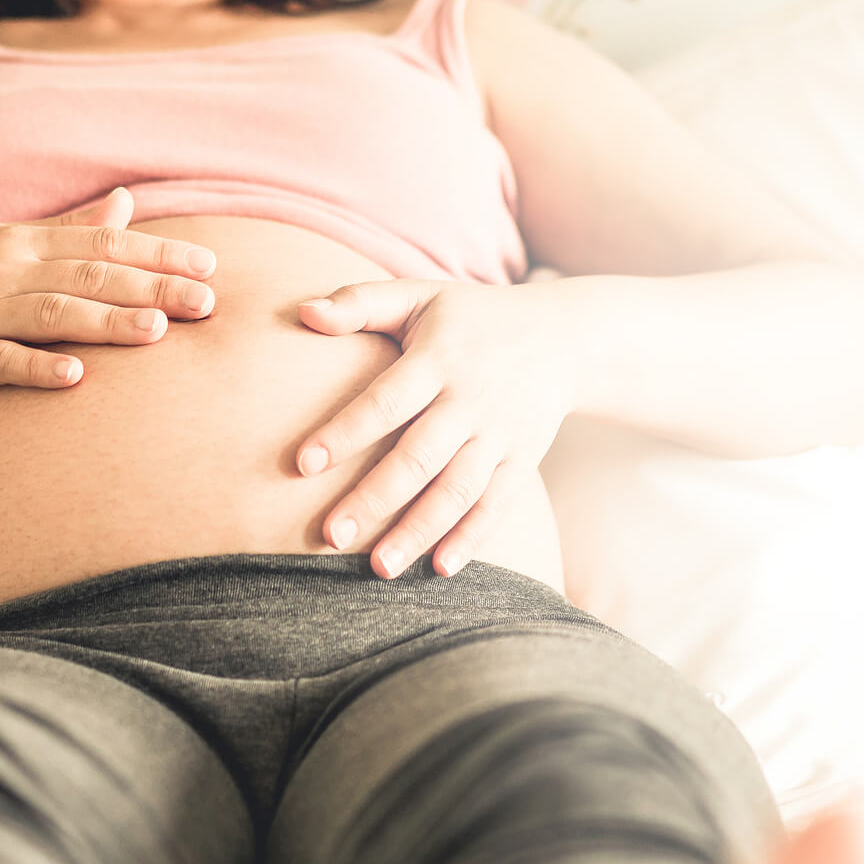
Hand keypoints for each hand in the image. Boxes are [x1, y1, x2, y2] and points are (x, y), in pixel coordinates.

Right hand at [0, 187, 217, 396]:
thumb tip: (126, 202)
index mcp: (23, 242)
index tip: (208, 265)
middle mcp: (4, 270)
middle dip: (153, 287)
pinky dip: (38, 366)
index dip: (158, 252)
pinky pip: (1, 360)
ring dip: (107, 321)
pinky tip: (77, 376)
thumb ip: (67, 228)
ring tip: (158, 331)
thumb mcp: (5, 242)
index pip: (103, 242)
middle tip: (207, 302)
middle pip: (90, 275)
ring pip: (53, 313)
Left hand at [293, 279, 576, 578]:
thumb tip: (303, 313)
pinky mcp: (522, 460)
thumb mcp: (420, 294)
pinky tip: (439, 568)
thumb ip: (360, 302)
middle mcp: (471, 400)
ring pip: (457, 491)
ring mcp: (500, 434)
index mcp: (439, 359)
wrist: (562, 336)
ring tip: (378, 568)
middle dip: (374, 499)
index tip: (302, 465)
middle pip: (418, 458)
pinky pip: (496, 505)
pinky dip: (471, 538)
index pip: (386, 401)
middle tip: (329, 537)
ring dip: (418, 531)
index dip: (345, 433)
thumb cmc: (470, 317)